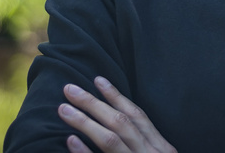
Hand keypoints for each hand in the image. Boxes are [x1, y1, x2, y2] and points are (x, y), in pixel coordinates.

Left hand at [58, 77, 176, 152]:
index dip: (117, 96)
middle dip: (93, 103)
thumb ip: (146, 146)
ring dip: (85, 122)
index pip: (137, 116)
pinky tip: (70, 141)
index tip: (97, 79)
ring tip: (62, 109)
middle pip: (120, 123)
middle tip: (69, 88)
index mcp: (161, 149)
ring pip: (110, 140)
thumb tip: (119, 125)